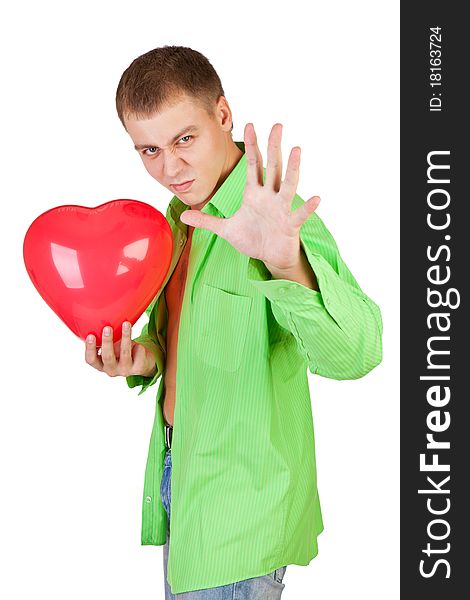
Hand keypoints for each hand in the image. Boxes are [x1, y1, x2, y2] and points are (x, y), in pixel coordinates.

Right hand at [85, 322, 156, 377]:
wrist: (142, 364)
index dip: (89, 349)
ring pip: (124, 352)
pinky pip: (138, 351)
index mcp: (101, 365)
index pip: (91, 359)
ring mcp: (125, 370)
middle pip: (107, 357)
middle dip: (107, 342)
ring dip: (125, 336)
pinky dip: (138, 345)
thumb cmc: (123, 352)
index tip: (90, 335)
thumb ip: (106, 340)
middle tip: (107, 328)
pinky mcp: (138, 368)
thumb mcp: (112, 348)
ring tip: (126, 324)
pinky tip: (138, 345)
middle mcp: (111, 370)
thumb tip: (103, 322)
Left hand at [179, 122, 320, 271]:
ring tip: (296, 149)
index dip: (252, 145)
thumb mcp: (225, 229)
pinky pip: (299, 214)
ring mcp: (281, 209)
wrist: (270, 257)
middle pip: (272, 167)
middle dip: (273, 146)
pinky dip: (308, 207)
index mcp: (255, 194)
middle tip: (277, 125)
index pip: (253, 165)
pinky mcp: (290, 224)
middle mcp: (270, 197)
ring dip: (292, 168)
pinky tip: (316, 198)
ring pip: (288, 185)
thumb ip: (206, 220)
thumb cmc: (252, 240)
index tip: (249, 124)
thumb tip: (182, 215)